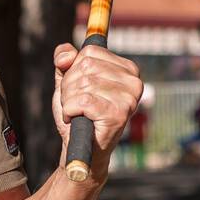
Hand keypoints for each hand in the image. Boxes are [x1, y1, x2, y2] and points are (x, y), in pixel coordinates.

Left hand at [52, 43, 142, 169]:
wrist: (83, 148)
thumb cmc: (78, 113)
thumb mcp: (69, 81)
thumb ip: (65, 60)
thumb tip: (66, 56)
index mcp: (128, 69)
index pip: (89, 52)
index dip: (73, 70)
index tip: (79, 88)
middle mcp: (133, 81)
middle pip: (85, 67)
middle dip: (70, 86)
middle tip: (76, 104)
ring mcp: (129, 98)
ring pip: (83, 84)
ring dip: (69, 100)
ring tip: (78, 113)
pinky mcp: (119, 113)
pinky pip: (82, 100)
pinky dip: (70, 110)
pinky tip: (76, 119)